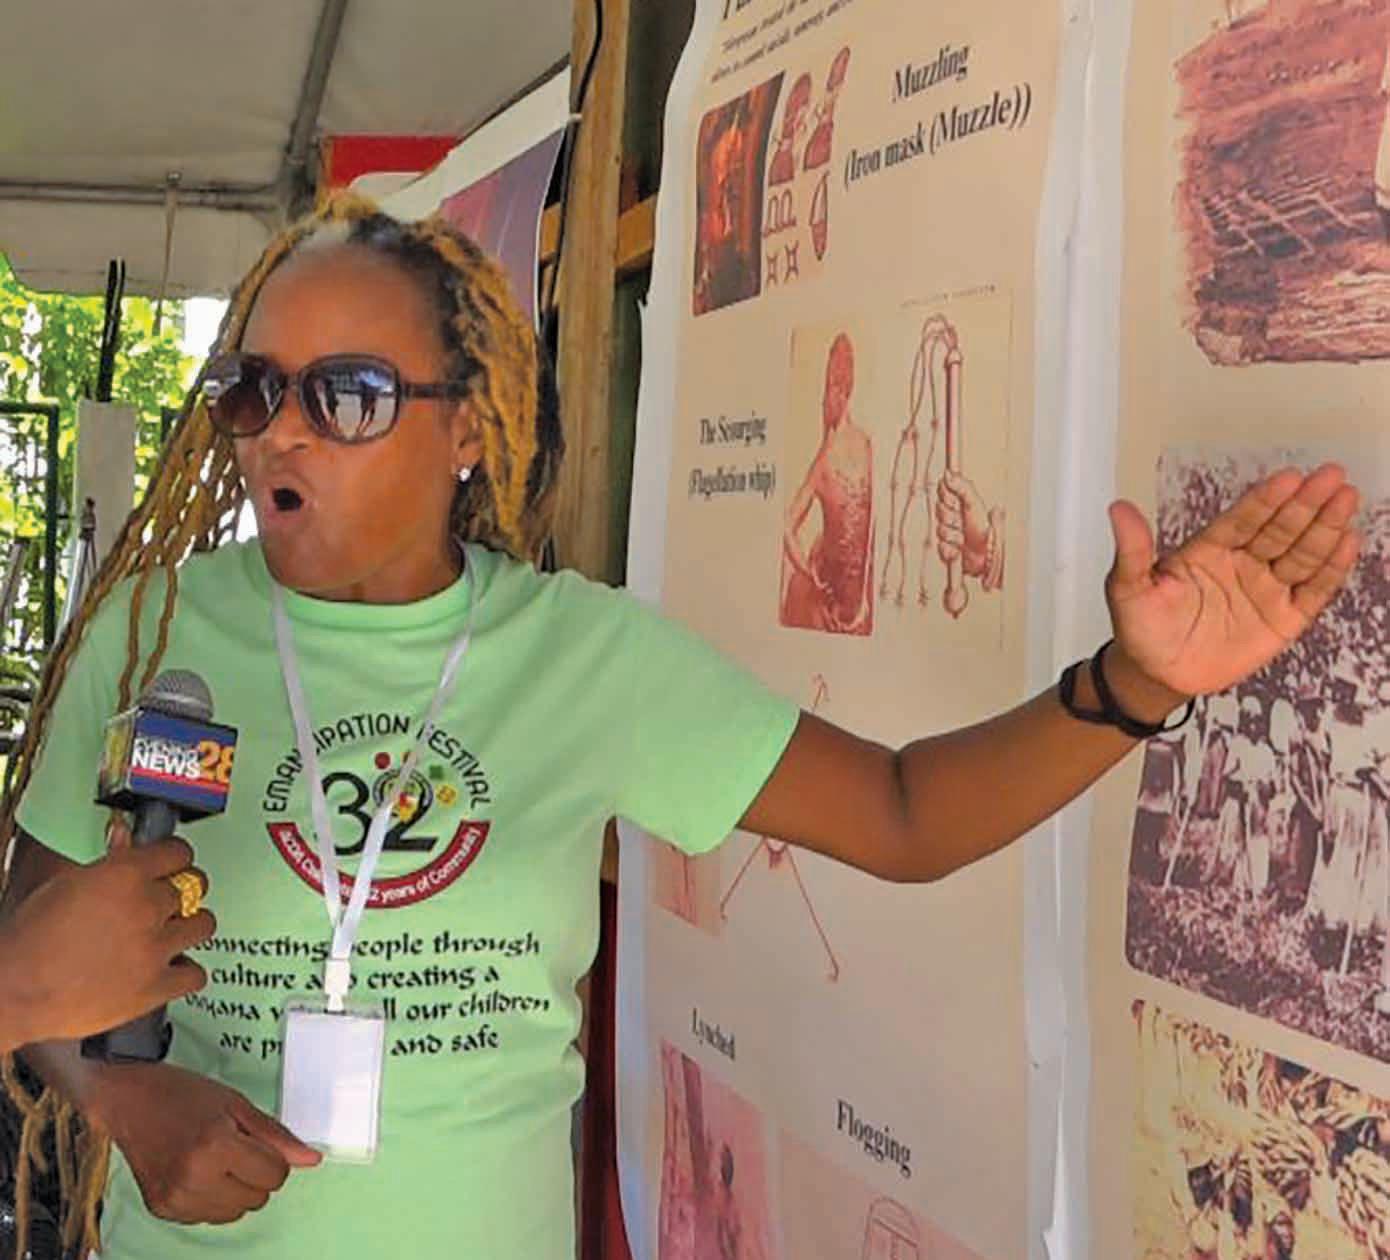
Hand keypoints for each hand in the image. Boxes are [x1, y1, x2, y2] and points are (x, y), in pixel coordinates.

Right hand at [0, 823, 214, 1047]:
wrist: (15, 991)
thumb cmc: (30, 940)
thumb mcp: (66, 884)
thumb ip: (108, 860)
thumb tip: (125, 837)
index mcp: (124, 875)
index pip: (178, 852)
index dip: (175, 857)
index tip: (174, 863)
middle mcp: (146, 907)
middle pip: (194, 886)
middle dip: (180, 892)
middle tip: (166, 901)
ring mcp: (154, 948)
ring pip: (203, 924)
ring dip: (189, 926)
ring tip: (172, 932)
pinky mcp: (154, 987)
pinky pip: (196, 974)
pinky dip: (186, 972)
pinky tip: (172, 968)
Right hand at [96, 1062, 321, 1224]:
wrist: (129, 1101)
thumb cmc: (184, 1095)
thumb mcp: (238, 1104)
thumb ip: (276, 1136)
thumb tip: (312, 1160)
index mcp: (217, 1146)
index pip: (275, 1175)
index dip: (273, 1157)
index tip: (256, 1141)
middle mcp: (194, 1178)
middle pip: (258, 1199)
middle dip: (256, 1174)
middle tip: (235, 1147)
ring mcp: (175, 1198)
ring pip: (235, 1213)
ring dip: (236, 1191)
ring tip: (216, 1159)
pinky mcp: (162, 1209)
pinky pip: (207, 1218)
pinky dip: (211, 1199)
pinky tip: (198, 1172)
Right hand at [936, 471, 989, 576]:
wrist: (988, 561)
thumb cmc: (987, 533)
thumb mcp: (975, 504)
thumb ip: (962, 487)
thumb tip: (949, 473)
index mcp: (962, 502)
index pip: (944, 490)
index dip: (948, 497)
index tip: (956, 503)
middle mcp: (955, 516)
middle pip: (940, 509)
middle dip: (952, 518)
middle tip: (964, 522)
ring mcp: (950, 533)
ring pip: (939, 529)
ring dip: (953, 535)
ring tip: (965, 538)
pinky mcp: (946, 549)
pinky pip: (940, 546)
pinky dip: (951, 549)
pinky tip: (960, 549)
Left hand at [1105, 463, 1360, 705]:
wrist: (1155, 674)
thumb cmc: (1141, 627)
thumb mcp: (1127, 589)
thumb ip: (1132, 551)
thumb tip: (1117, 508)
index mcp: (1208, 549)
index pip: (1241, 520)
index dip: (1264, 500)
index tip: (1287, 478)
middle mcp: (1242, 562)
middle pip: (1278, 529)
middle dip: (1305, 503)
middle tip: (1331, 475)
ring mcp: (1266, 588)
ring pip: (1300, 554)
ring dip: (1324, 527)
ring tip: (1346, 498)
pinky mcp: (1284, 619)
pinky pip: (1313, 591)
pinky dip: (1331, 570)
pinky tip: (1348, 542)